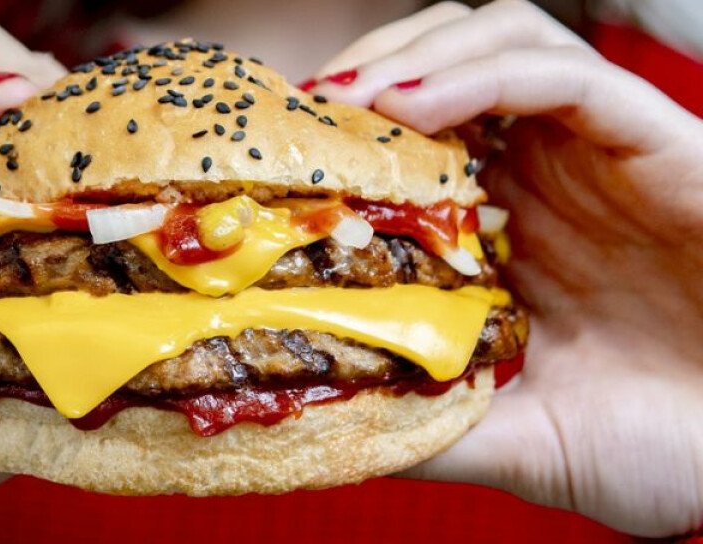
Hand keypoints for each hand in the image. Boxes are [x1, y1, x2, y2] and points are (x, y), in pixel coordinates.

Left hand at [311, 0, 702, 536]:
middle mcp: (547, 174)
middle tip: (310, 111)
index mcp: (506, 226)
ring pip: (504, 43)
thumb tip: (328, 423)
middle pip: (447, 64)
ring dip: (417, 55)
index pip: (415, 138)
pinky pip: (569, 78)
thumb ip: (426, 419)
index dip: (349, 133)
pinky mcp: (657, 141)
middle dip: (373, 70)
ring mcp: (599, 153)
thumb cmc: (653, 448)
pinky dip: (484, 74)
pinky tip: (413, 106)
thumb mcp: (512, 436)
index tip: (286, 153)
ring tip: (352, 100)